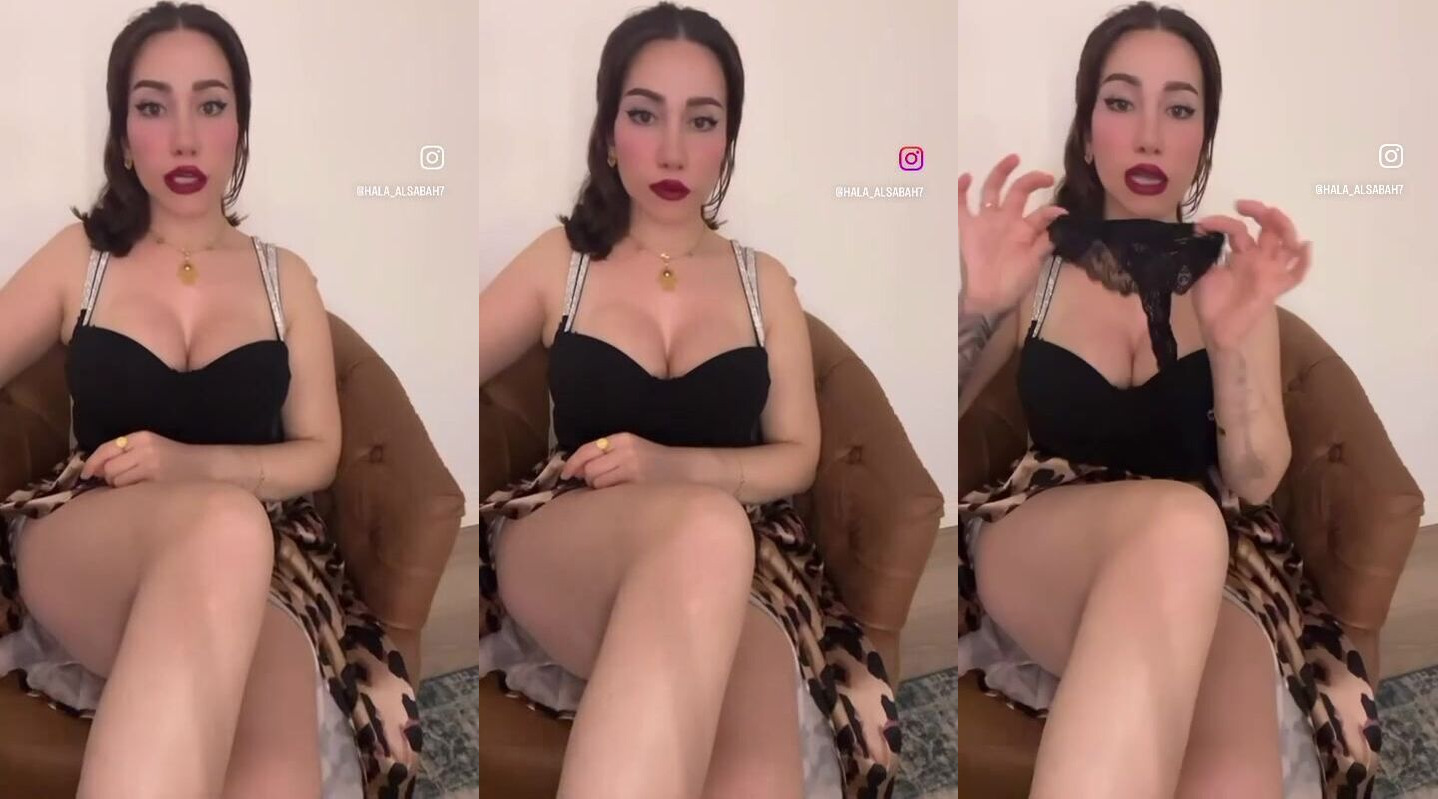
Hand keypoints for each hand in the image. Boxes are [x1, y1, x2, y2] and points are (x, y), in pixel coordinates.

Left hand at [80, 431, 200, 486]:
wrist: (209, 467)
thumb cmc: (179, 461)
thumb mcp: (153, 448)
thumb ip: (128, 454)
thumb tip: (95, 470)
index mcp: (142, 437)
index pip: (106, 449)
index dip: (92, 463)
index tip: (86, 474)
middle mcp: (144, 449)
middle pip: (109, 468)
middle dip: (111, 478)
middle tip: (128, 481)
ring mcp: (151, 465)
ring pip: (117, 482)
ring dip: (122, 488)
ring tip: (140, 486)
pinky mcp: (157, 482)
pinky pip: (131, 491)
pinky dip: (133, 494)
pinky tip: (146, 493)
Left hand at [559, 432, 676, 488]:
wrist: (688, 470)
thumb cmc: (658, 463)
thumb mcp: (634, 450)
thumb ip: (609, 454)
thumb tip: (578, 470)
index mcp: (623, 439)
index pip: (587, 449)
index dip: (573, 463)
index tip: (566, 474)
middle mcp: (625, 451)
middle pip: (589, 469)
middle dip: (589, 479)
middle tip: (602, 484)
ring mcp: (631, 468)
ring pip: (597, 483)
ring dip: (600, 490)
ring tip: (616, 489)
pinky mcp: (637, 484)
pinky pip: (610, 494)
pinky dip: (610, 497)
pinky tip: (621, 496)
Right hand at [957, 153, 1068, 315]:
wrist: (988, 299)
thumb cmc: (1012, 284)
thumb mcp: (1035, 263)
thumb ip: (1045, 241)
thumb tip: (1061, 218)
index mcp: (1024, 229)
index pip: (1040, 212)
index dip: (1051, 209)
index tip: (1061, 211)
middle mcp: (1006, 221)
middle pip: (1018, 191)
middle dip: (1032, 179)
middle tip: (1045, 175)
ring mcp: (985, 222)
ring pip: (992, 190)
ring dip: (1001, 173)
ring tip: (1013, 159)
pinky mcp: (967, 227)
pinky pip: (961, 205)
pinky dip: (960, 190)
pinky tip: (965, 178)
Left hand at [1193, 201, 1311, 350]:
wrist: (1215, 330)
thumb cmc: (1211, 302)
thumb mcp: (1202, 272)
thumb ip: (1205, 254)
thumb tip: (1199, 233)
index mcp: (1242, 253)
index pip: (1238, 229)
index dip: (1222, 222)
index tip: (1202, 225)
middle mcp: (1259, 258)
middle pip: (1271, 228)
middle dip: (1261, 212)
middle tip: (1243, 205)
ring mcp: (1269, 271)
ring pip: (1287, 244)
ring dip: (1284, 226)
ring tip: (1272, 215)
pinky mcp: (1274, 287)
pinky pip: (1295, 275)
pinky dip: (1304, 261)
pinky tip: (1304, 247)